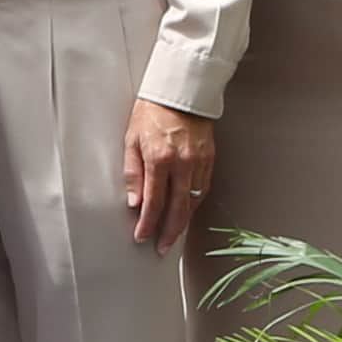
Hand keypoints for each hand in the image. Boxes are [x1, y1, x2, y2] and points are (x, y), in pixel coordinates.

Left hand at [122, 98, 216, 250]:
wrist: (180, 93)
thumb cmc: (151, 112)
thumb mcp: (131, 139)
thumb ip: (133, 172)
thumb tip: (134, 201)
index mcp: (160, 159)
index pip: (154, 202)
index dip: (148, 223)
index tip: (142, 237)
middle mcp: (183, 164)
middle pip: (178, 209)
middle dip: (169, 232)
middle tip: (162, 248)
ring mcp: (199, 162)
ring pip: (193, 202)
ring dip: (183, 222)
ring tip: (173, 235)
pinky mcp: (210, 159)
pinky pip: (203, 189)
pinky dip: (194, 205)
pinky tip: (186, 213)